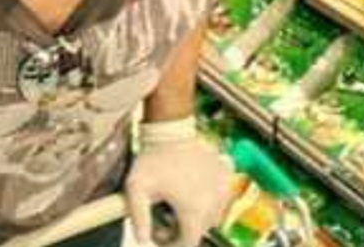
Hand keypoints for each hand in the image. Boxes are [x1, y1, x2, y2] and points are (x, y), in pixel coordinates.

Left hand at [125, 119, 233, 246]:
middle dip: (179, 228)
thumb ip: (138, 218)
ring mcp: (225, 190)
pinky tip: (189, 186)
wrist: (170, 128)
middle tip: (162, 214)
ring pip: (211, 216)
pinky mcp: (228, 176)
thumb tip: (143, 241)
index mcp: (195, 211)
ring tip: (175, 198)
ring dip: (194, 214)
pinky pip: (219, 197)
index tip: (158, 233)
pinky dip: (206, 197)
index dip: (170, 243)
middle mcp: (216, 204)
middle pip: (199, 231)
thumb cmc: (153, 157)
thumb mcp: (135, 188)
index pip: (187, 244)